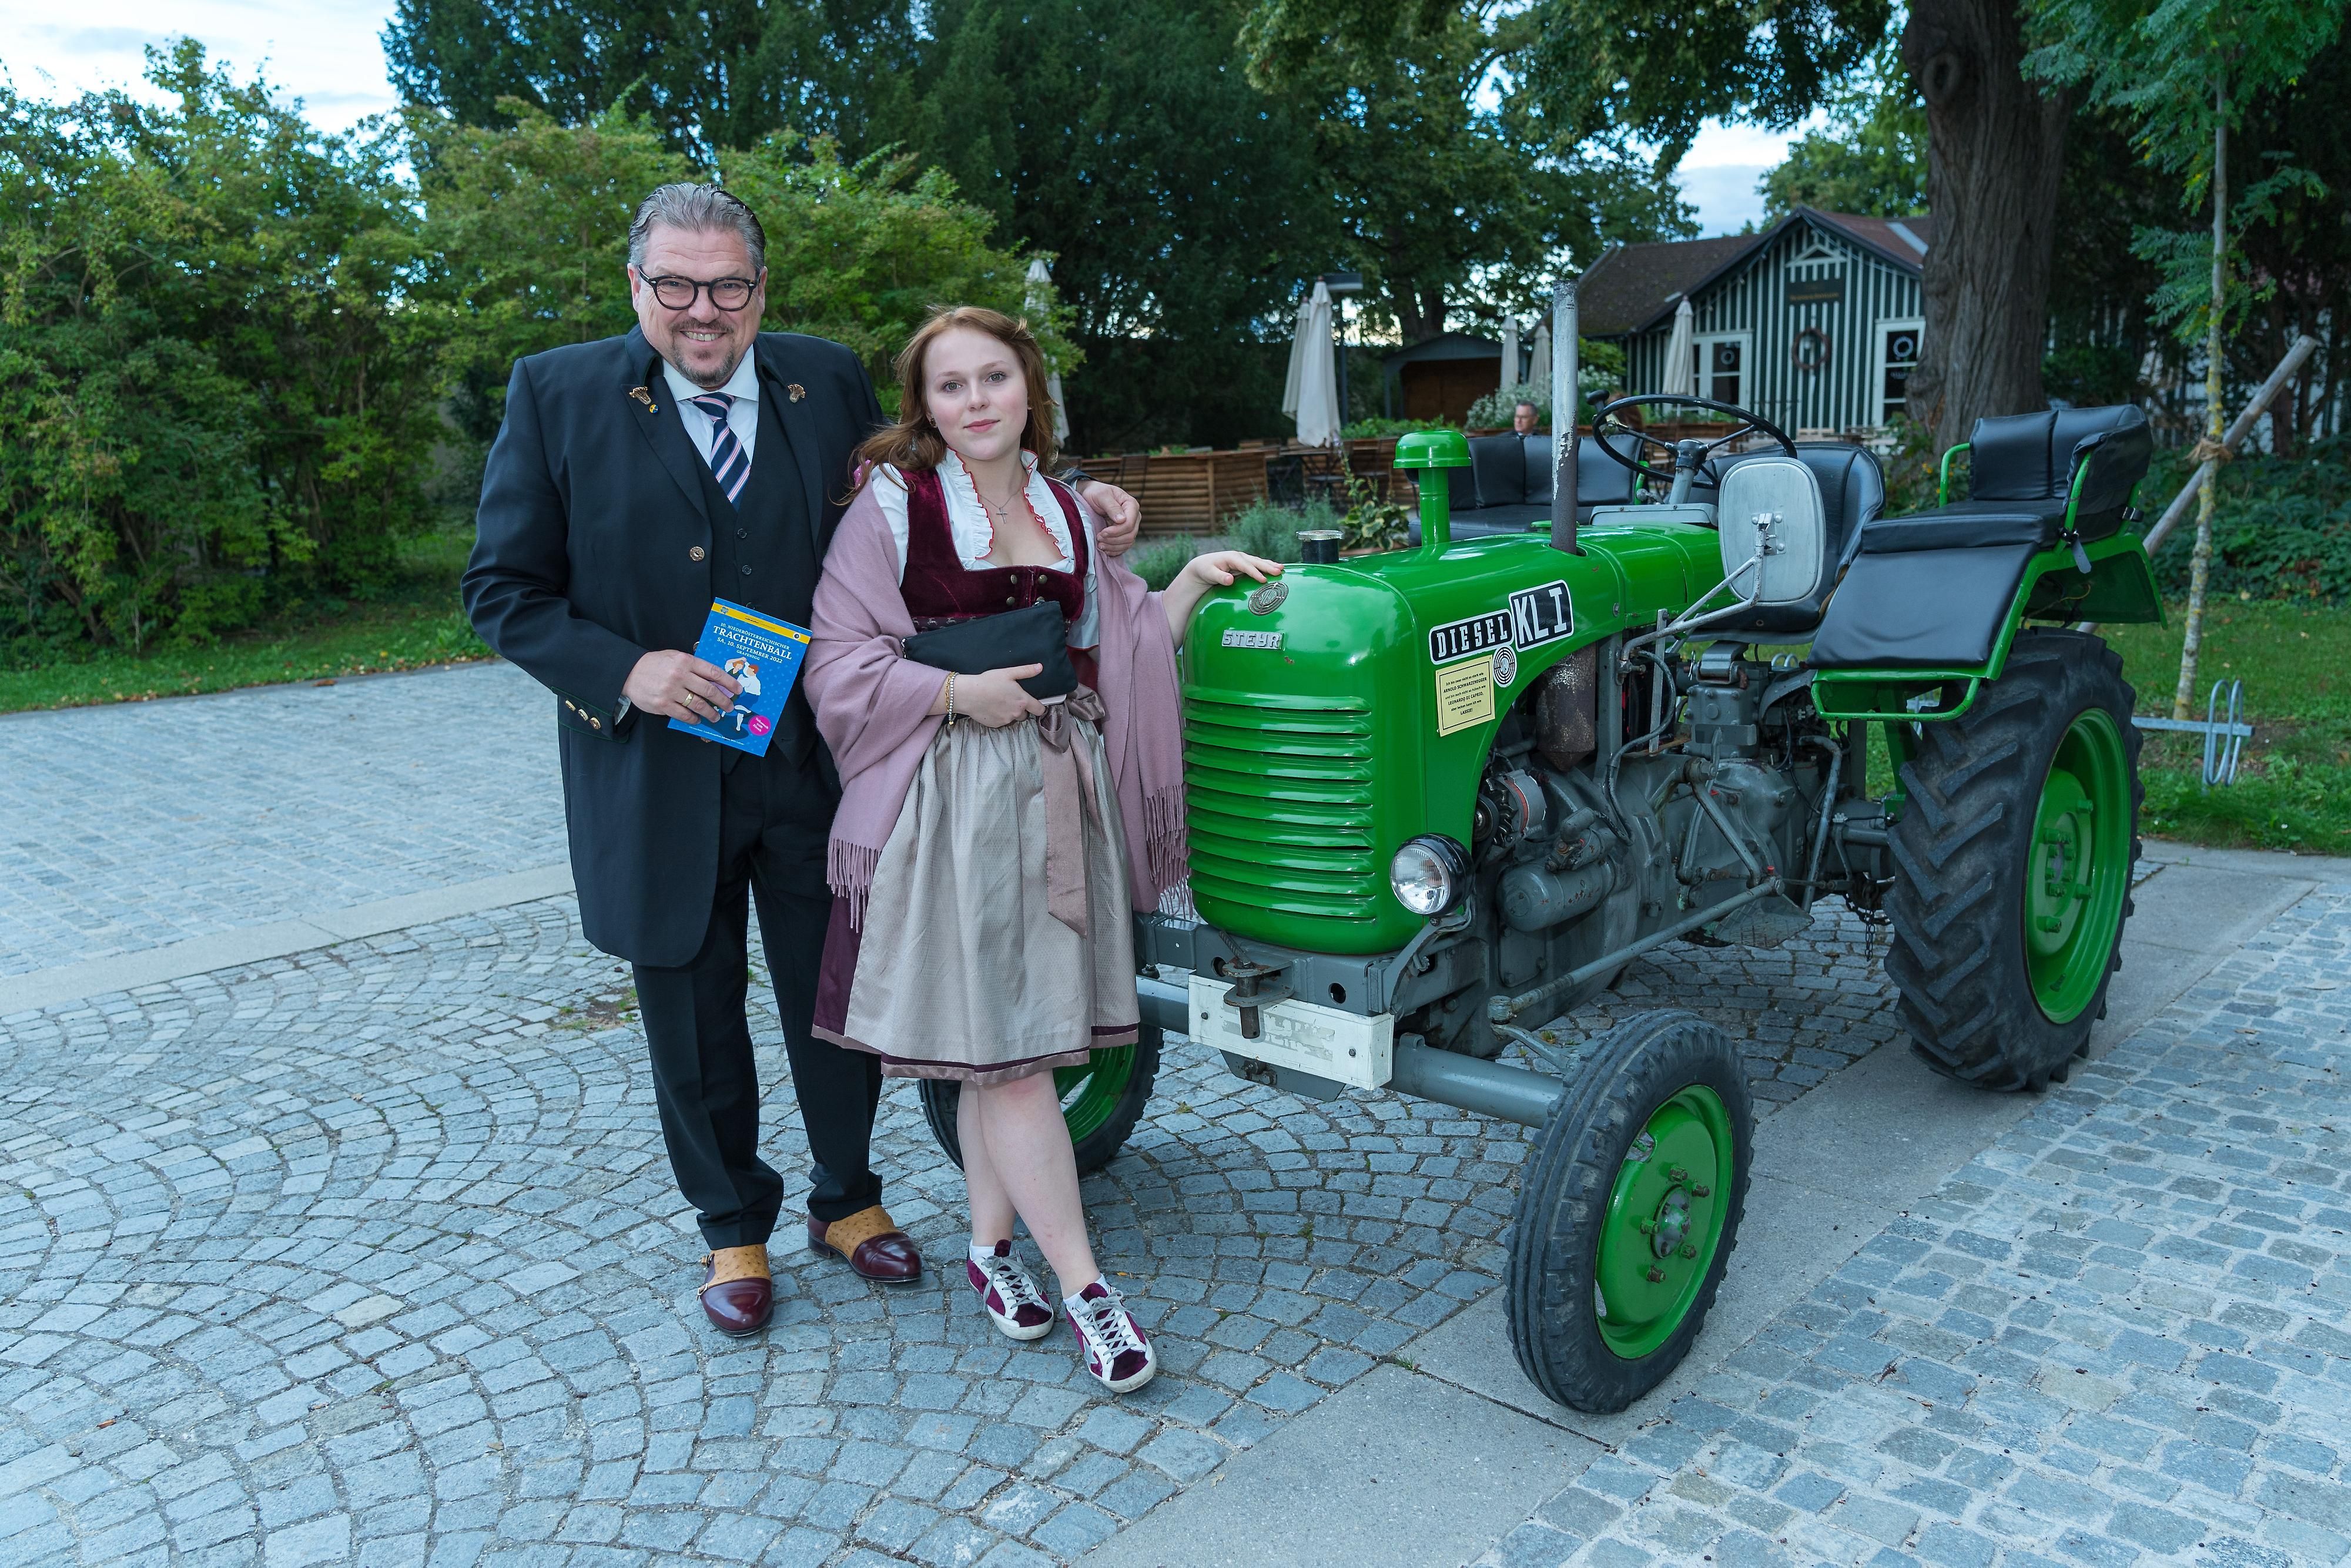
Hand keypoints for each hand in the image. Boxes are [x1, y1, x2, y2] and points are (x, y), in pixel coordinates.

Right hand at [624, 649, 740, 721]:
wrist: (629, 672)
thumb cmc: (655, 664)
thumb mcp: (675, 656)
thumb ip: (693, 665)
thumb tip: (715, 679)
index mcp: (685, 661)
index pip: (713, 672)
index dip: (728, 682)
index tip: (737, 689)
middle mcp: (680, 675)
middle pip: (709, 691)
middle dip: (723, 701)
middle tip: (729, 707)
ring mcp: (671, 691)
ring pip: (698, 705)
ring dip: (711, 713)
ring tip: (715, 717)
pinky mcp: (663, 705)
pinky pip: (684, 715)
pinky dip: (693, 718)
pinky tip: (697, 719)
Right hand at [948, 664, 1046, 727]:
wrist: (969, 694)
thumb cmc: (988, 682)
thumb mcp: (1008, 673)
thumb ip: (1026, 671)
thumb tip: (1039, 668)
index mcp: (1022, 700)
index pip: (1039, 710)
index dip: (1040, 708)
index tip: (1037, 706)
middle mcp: (1016, 713)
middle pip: (1025, 715)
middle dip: (1020, 709)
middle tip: (1009, 699)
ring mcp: (1006, 720)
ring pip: (1012, 718)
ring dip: (1009, 713)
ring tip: (998, 702)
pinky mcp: (996, 725)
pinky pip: (1002, 722)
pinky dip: (999, 716)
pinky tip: (991, 707)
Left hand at [1077, 480, 1140, 554]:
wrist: (1091, 496)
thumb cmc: (1096, 492)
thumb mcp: (1102, 496)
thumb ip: (1112, 507)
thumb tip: (1122, 520)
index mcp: (1131, 505)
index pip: (1129, 523)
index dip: (1116, 531)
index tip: (1102, 532)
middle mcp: (1134, 516)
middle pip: (1130, 535)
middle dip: (1113, 540)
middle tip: (1099, 538)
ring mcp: (1131, 526)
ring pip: (1128, 542)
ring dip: (1113, 546)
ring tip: (1100, 545)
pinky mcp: (1124, 533)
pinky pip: (1124, 546)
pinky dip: (1115, 550)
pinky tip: (1105, 549)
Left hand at [1180, 551, 1283, 589]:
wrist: (1203, 566)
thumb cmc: (1205, 569)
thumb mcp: (1209, 573)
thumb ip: (1219, 577)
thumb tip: (1229, 580)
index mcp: (1231, 558)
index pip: (1245, 566)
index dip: (1255, 573)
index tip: (1263, 580)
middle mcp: (1239, 557)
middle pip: (1255, 562)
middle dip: (1268, 566)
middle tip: (1279, 571)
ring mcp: (1243, 560)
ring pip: (1259, 562)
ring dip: (1270, 565)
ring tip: (1282, 569)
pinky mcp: (1245, 565)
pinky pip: (1258, 565)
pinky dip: (1267, 566)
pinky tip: (1276, 569)